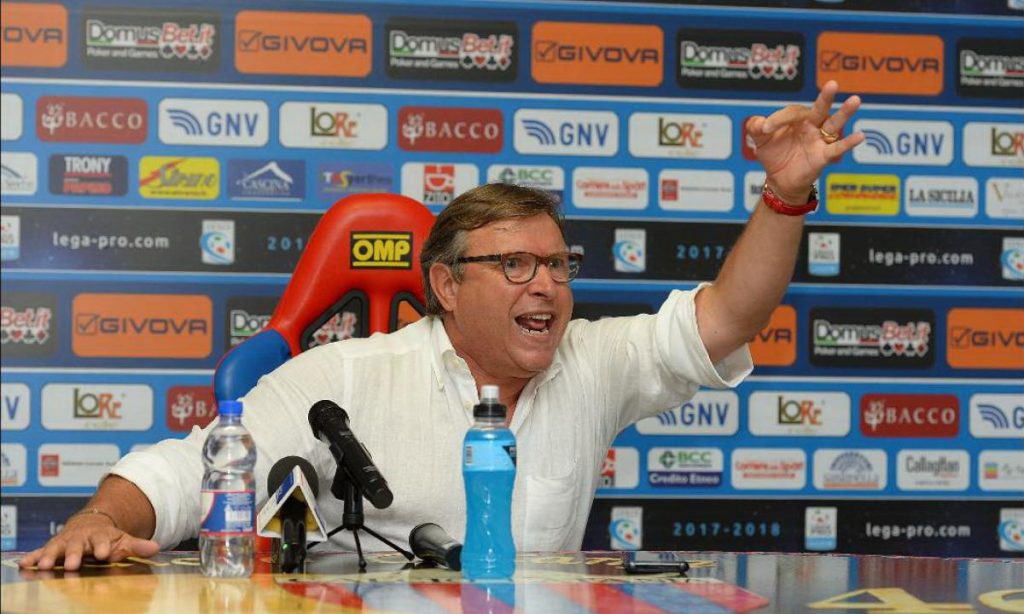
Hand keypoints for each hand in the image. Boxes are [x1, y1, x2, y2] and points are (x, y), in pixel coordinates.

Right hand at [18, 513, 159, 570]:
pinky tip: (25, 563)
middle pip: (78, 546)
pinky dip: (33, 557)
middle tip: (74, 563)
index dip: (104, 547)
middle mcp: (81, 538)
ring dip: (51, 556)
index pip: (103, 541)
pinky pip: (41, 552)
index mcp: (100, 536)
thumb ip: (137, 545)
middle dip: (75, 554)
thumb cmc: (107, 537)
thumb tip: (156, 547)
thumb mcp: (123, 539)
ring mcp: (65, 542)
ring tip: (47, 565)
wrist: (90, 523)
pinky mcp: (52, 547)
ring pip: (57, 548)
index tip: (106, 553)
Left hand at [746, 80, 863, 202]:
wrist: (779, 179)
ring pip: (834, 124)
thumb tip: (759, 123)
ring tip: (855, 100)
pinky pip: (837, 148)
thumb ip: (755, 127)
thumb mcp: (760, 139)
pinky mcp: (823, 156)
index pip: (792, 112)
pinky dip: (848, 143)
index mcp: (798, 118)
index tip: (765, 129)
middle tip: (832, 84)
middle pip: (821, 109)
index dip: (778, 119)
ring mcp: (819, 140)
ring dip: (845, 113)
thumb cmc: (774, 154)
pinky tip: (859, 136)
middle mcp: (812, 125)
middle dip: (826, 97)